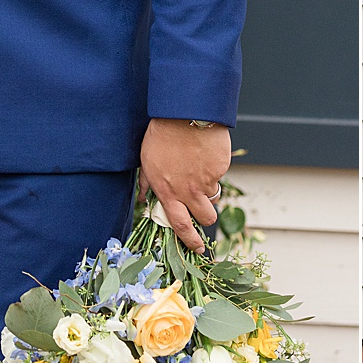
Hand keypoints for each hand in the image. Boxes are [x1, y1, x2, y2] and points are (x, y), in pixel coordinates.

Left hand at [138, 118, 230, 253]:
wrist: (184, 114)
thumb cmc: (162, 135)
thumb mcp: (147, 161)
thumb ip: (147, 183)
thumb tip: (142, 199)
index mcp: (168, 192)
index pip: (180, 225)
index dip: (190, 240)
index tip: (197, 248)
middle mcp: (188, 191)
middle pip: (206, 218)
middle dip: (207, 216)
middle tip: (202, 205)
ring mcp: (206, 180)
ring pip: (214, 196)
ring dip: (209, 188)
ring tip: (199, 168)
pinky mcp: (220, 168)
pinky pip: (220, 175)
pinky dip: (214, 168)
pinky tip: (204, 153)